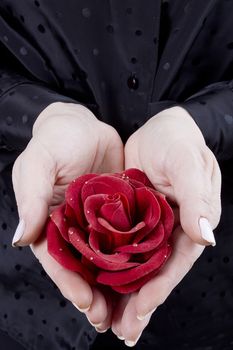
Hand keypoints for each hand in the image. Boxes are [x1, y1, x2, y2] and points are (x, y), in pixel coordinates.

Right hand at [12, 102, 123, 328]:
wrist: (86, 126)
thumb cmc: (57, 140)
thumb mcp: (39, 163)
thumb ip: (31, 198)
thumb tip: (21, 238)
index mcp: (49, 221)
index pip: (57, 258)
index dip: (68, 282)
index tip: (84, 301)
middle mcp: (73, 227)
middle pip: (82, 267)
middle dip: (93, 293)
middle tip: (107, 319)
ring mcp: (97, 223)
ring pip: (106, 260)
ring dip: (114, 286)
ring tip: (127, 310)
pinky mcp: (119, 214)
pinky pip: (126, 240)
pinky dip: (133, 260)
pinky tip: (144, 275)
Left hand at [111, 106, 220, 344]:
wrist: (159, 127)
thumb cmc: (177, 140)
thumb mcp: (187, 162)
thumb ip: (197, 197)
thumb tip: (206, 237)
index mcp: (191, 221)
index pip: (176, 263)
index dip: (159, 289)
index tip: (140, 312)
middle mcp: (172, 230)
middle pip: (156, 272)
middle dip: (140, 302)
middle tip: (122, 331)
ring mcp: (151, 226)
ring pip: (138, 266)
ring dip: (125, 293)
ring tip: (109, 321)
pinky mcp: (132, 219)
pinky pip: (122, 247)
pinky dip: (112, 267)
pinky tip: (99, 284)